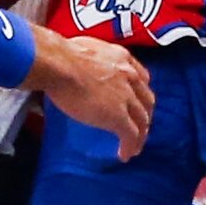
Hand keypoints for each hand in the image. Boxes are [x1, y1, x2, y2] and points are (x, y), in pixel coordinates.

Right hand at [24, 27, 152, 158]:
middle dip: (144, 115)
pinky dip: (130, 146)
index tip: (137, 102)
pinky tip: (124, 155)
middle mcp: (129, 76)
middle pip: (146, 100)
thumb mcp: (85, 49)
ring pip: (142, 120)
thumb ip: (92, 60)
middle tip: (139, 127)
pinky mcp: (118, 116)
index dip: (141, 93)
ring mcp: (125, 97)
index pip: (141, 78)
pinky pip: (131, 135)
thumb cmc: (60, 55)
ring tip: (135, 146)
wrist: (59, 64)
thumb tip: (80, 66)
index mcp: (121, 58)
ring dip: (140, 135)